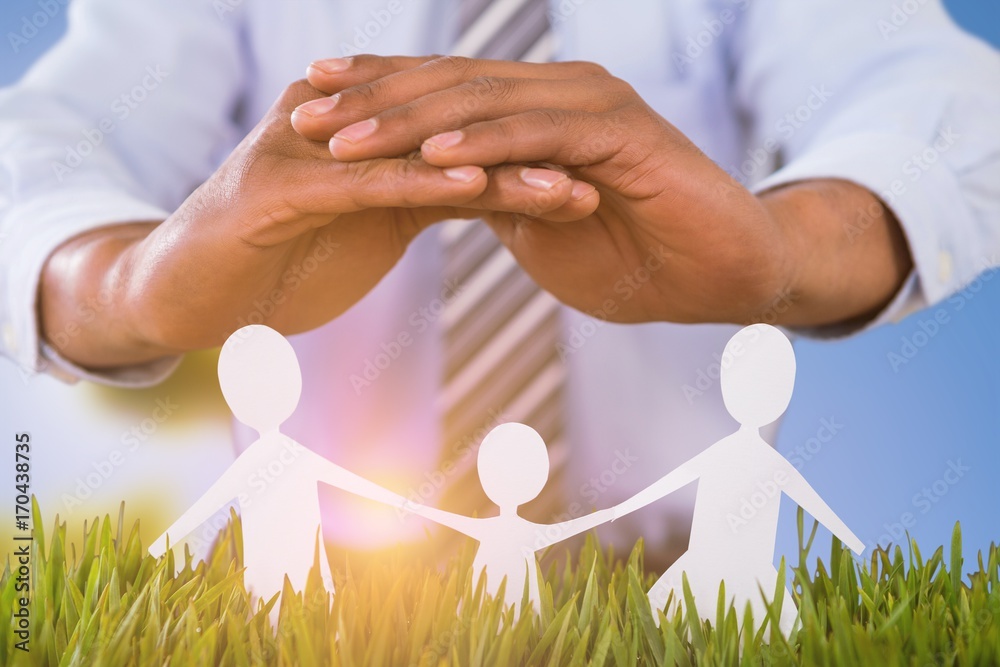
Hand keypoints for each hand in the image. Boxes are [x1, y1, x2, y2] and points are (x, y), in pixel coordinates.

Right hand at [40, 80, 595, 367]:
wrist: (185, 293)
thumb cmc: (276, 262)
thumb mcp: (363, 226)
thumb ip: (416, 196)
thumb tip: (483, 187)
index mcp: (365, 134)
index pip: (463, 138)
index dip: (533, 155)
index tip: (603, 175)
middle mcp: (341, 124)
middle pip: (455, 134)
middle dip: (533, 155)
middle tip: (609, 169)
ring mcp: (307, 146)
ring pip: (421, 152)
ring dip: (499, 167)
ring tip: (568, 182)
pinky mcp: (279, 184)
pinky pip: (364, 182)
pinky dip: (421, 183)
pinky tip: (473, 186)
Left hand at [294, 55, 910, 326]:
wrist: (722, 277)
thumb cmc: (636, 260)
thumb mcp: (540, 228)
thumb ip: (495, 199)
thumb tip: (444, 191)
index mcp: (536, 111)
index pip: (440, 96)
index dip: (373, 98)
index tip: (307, 107)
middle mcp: (559, 94)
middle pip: (448, 86)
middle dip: (369, 100)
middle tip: (300, 112)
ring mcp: (591, 106)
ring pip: (482, 104)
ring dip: (408, 121)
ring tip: (340, 140)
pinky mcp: (622, 133)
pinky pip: (537, 135)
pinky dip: (482, 146)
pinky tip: (429, 160)